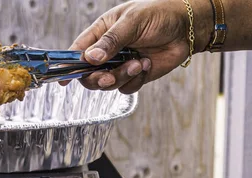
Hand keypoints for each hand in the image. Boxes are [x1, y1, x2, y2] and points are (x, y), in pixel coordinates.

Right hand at [65, 0, 207, 93]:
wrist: (187, 27)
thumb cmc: (159, 15)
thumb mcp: (132, 22)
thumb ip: (111, 41)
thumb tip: (90, 58)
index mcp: (100, 33)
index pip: (78, 52)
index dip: (68, 66)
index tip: (64, 79)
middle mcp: (107, 52)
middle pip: (89, 75)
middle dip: (98, 79)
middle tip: (109, 76)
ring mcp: (120, 65)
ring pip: (107, 84)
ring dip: (121, 77)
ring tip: (138, 63)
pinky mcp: (134, 76)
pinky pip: (126, 88)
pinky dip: (135, 81)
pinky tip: (147, 65)